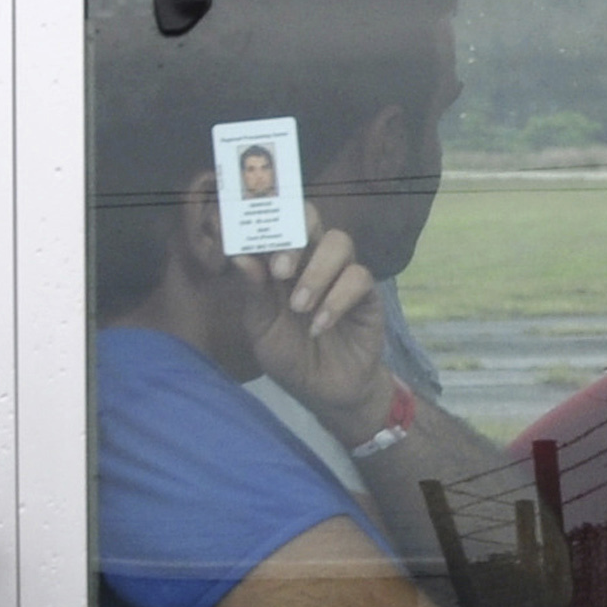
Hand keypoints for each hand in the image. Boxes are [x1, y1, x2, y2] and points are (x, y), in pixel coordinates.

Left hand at [231, 225, 394, 425]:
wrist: (326, 391)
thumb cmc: (290, 356)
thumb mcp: (262, 330)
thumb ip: (254, 293)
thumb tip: (239, 257)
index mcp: (281, 262)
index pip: (274, 224)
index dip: (260, 215)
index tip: (241, 223)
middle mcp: (311, 259)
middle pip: (309, 217)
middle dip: (294, 236)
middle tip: (281, 271)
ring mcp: (341, 274)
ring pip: (339, 241)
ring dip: (317, 272)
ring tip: (300, 307)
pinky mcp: (366, 294)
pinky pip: (359, 277)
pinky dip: (337, 300)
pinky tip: (320, 326)